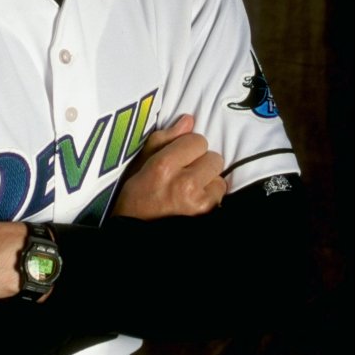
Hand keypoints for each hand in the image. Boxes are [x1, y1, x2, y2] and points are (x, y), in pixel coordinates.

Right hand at [110, 114, 226, 218]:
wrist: (134, 235)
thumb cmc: (135, 199)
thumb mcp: (140, 165)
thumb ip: (164, 139)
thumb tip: (188, 120)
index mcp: (164, 166)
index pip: (197, 140)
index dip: (189, 147)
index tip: (180, 157)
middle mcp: (184, 183)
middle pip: (213, 157)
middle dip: (202, 163)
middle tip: (186, 174)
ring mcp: (198, 202)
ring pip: (219, 178)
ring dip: (208, 182)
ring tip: (190, 191)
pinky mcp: (207, 215)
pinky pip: (220, 197)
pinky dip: (211, 198)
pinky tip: (194, 203)